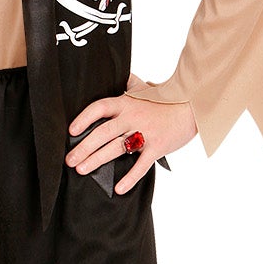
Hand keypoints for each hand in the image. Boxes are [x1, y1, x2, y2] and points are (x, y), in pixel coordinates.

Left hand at [66, 72, 197, 194]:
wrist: (193, 106)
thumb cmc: (166, 99)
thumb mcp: (143, 88)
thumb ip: (127, 83)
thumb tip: (116, 74)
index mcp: (126, 103)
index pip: (99, 108)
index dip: (84, 118)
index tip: (71, 131)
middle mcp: (132, 117)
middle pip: (103, 132)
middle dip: (84, 147)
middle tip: (69, 160)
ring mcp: (145, 133)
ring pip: (116, 148)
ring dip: (97, 160)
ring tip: (82, 170)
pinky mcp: (158, 147)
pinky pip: (141, 165)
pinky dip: (130, 178)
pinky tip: (118, 189)